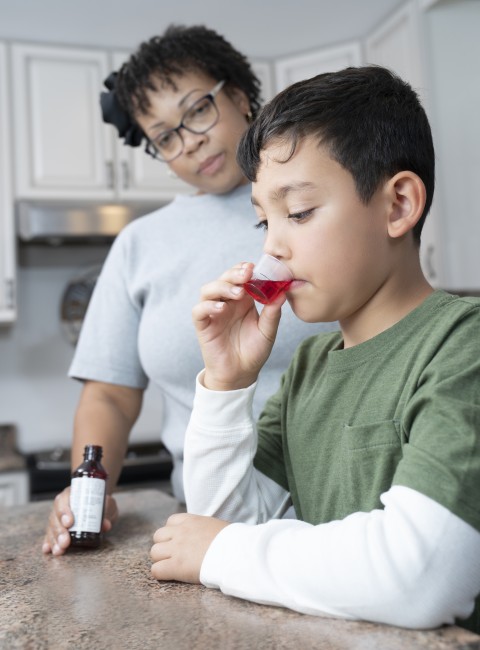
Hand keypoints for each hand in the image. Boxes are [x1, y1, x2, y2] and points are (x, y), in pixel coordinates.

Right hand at [42, 487, 117, 554]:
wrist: (102, 506)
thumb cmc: (103, 503)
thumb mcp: (109, 504)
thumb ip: (108, 512)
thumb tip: (105, 525)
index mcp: (73, 493)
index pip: (64, 500)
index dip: (64, 511)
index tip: (69, 523)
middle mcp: (62, 504)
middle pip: (55, 516)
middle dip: (59, 531)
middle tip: (65, 542)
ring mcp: (58, 516)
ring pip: (51, 527)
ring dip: (54, 539)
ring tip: (59, 551)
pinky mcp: (58, 528)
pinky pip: (50, 534)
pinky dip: (48, 542)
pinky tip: (47, 550)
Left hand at [150, 513, 228, 582]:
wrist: (235, 552)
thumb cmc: (232, 541)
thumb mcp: (217, 526)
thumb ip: (205, 528)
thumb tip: (207, 535)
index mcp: (192, 521)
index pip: (171, 521)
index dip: (173, 532)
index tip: (180, 541)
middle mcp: (181, 532)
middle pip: (158, 536)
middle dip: (164, 546)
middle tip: (174, 555)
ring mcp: (176, 549)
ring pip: (154, 552)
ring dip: (161, 559)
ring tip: (172, 566)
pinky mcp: (176, 566)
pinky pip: (156, 570)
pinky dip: (161, 573)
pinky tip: (170, 576)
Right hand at [192, 263, 285, 390]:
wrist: (241, 374)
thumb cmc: (254, 351)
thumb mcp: (267, 331)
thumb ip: (273, 312)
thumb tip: (282, 292)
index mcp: (243, 300)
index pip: (240, 277)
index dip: (245, 269)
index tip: (255, 267)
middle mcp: (227, 302)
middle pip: (224, 278)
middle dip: (234, 274)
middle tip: (247, 274)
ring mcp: (213, 312)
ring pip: (209, 289)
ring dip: (222, 287)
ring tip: (238, 293)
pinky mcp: (203, 325)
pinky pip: (199, 310)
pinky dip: (208, 305)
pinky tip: (221, 308)